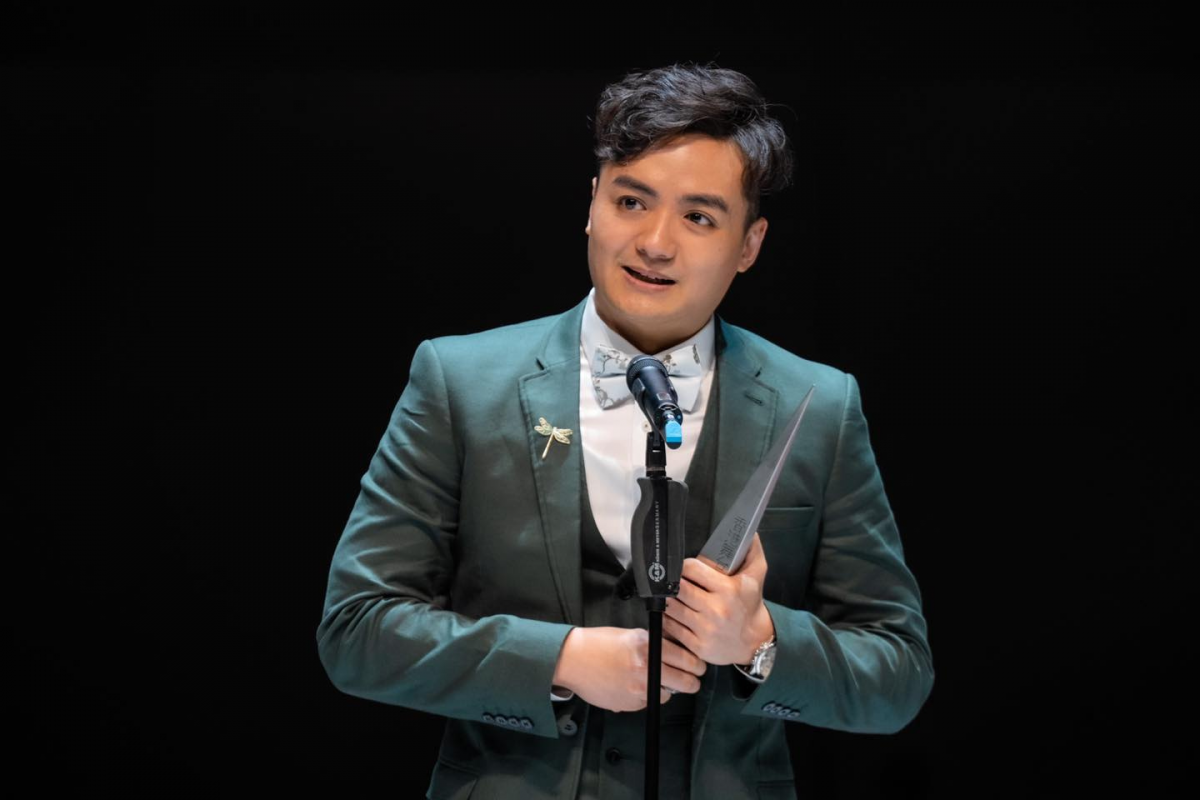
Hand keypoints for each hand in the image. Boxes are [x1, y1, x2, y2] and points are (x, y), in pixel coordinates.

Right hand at [552, 626, 707, 712]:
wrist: (573, 659)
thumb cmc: (599, 643)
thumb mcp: (631, 635)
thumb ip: (654, 643)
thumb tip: (676, 651)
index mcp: (647, 646)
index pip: (686, 658)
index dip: (697, 664)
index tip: (699, 665)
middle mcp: (645, 668)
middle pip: (686, 682)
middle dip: (693, 681)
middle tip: (693, 679)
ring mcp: (637, 688)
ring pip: (668, 695)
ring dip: (668, 689)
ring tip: (661, 682)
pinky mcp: (629, 704)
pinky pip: (649, 702)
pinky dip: (648, 696)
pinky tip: (637, 686)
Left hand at [663, 532, 774, 665]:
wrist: (754, 641)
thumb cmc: (750, 604)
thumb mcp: (757, 575)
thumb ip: (752, 550)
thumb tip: (750, 531)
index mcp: (728, 589)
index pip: (691, 569)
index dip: (686, 566)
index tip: (688, 569)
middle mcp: (716, 610)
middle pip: (678, 589)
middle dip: (674, 584)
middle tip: (676, 583)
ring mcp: (705, 629)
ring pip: (671, 608)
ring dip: (669, 601)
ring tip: (674, 597)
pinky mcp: (697, 646)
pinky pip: (671, 628)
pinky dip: (669, 619)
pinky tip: (675, 614)